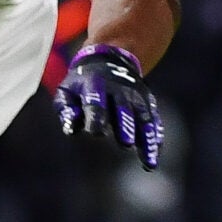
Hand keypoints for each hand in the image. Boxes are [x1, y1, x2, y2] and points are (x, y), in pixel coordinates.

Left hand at [54, 43, 163, 169]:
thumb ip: (67, 110)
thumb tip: (70, 130)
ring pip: (144, 118)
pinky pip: (153, 121)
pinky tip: (154, 158)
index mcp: (95, 84)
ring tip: (149, 161)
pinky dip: (154, 139)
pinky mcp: (148, 102)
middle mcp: (119, 89)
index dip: (96, 117)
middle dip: (125, 126)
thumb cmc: (82, 84)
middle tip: (125, 143)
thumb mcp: (68, 91)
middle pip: (124, 109)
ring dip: (146, 139)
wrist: (110, 60)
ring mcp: (136, 96)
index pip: (96, 102)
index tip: (95, 133)